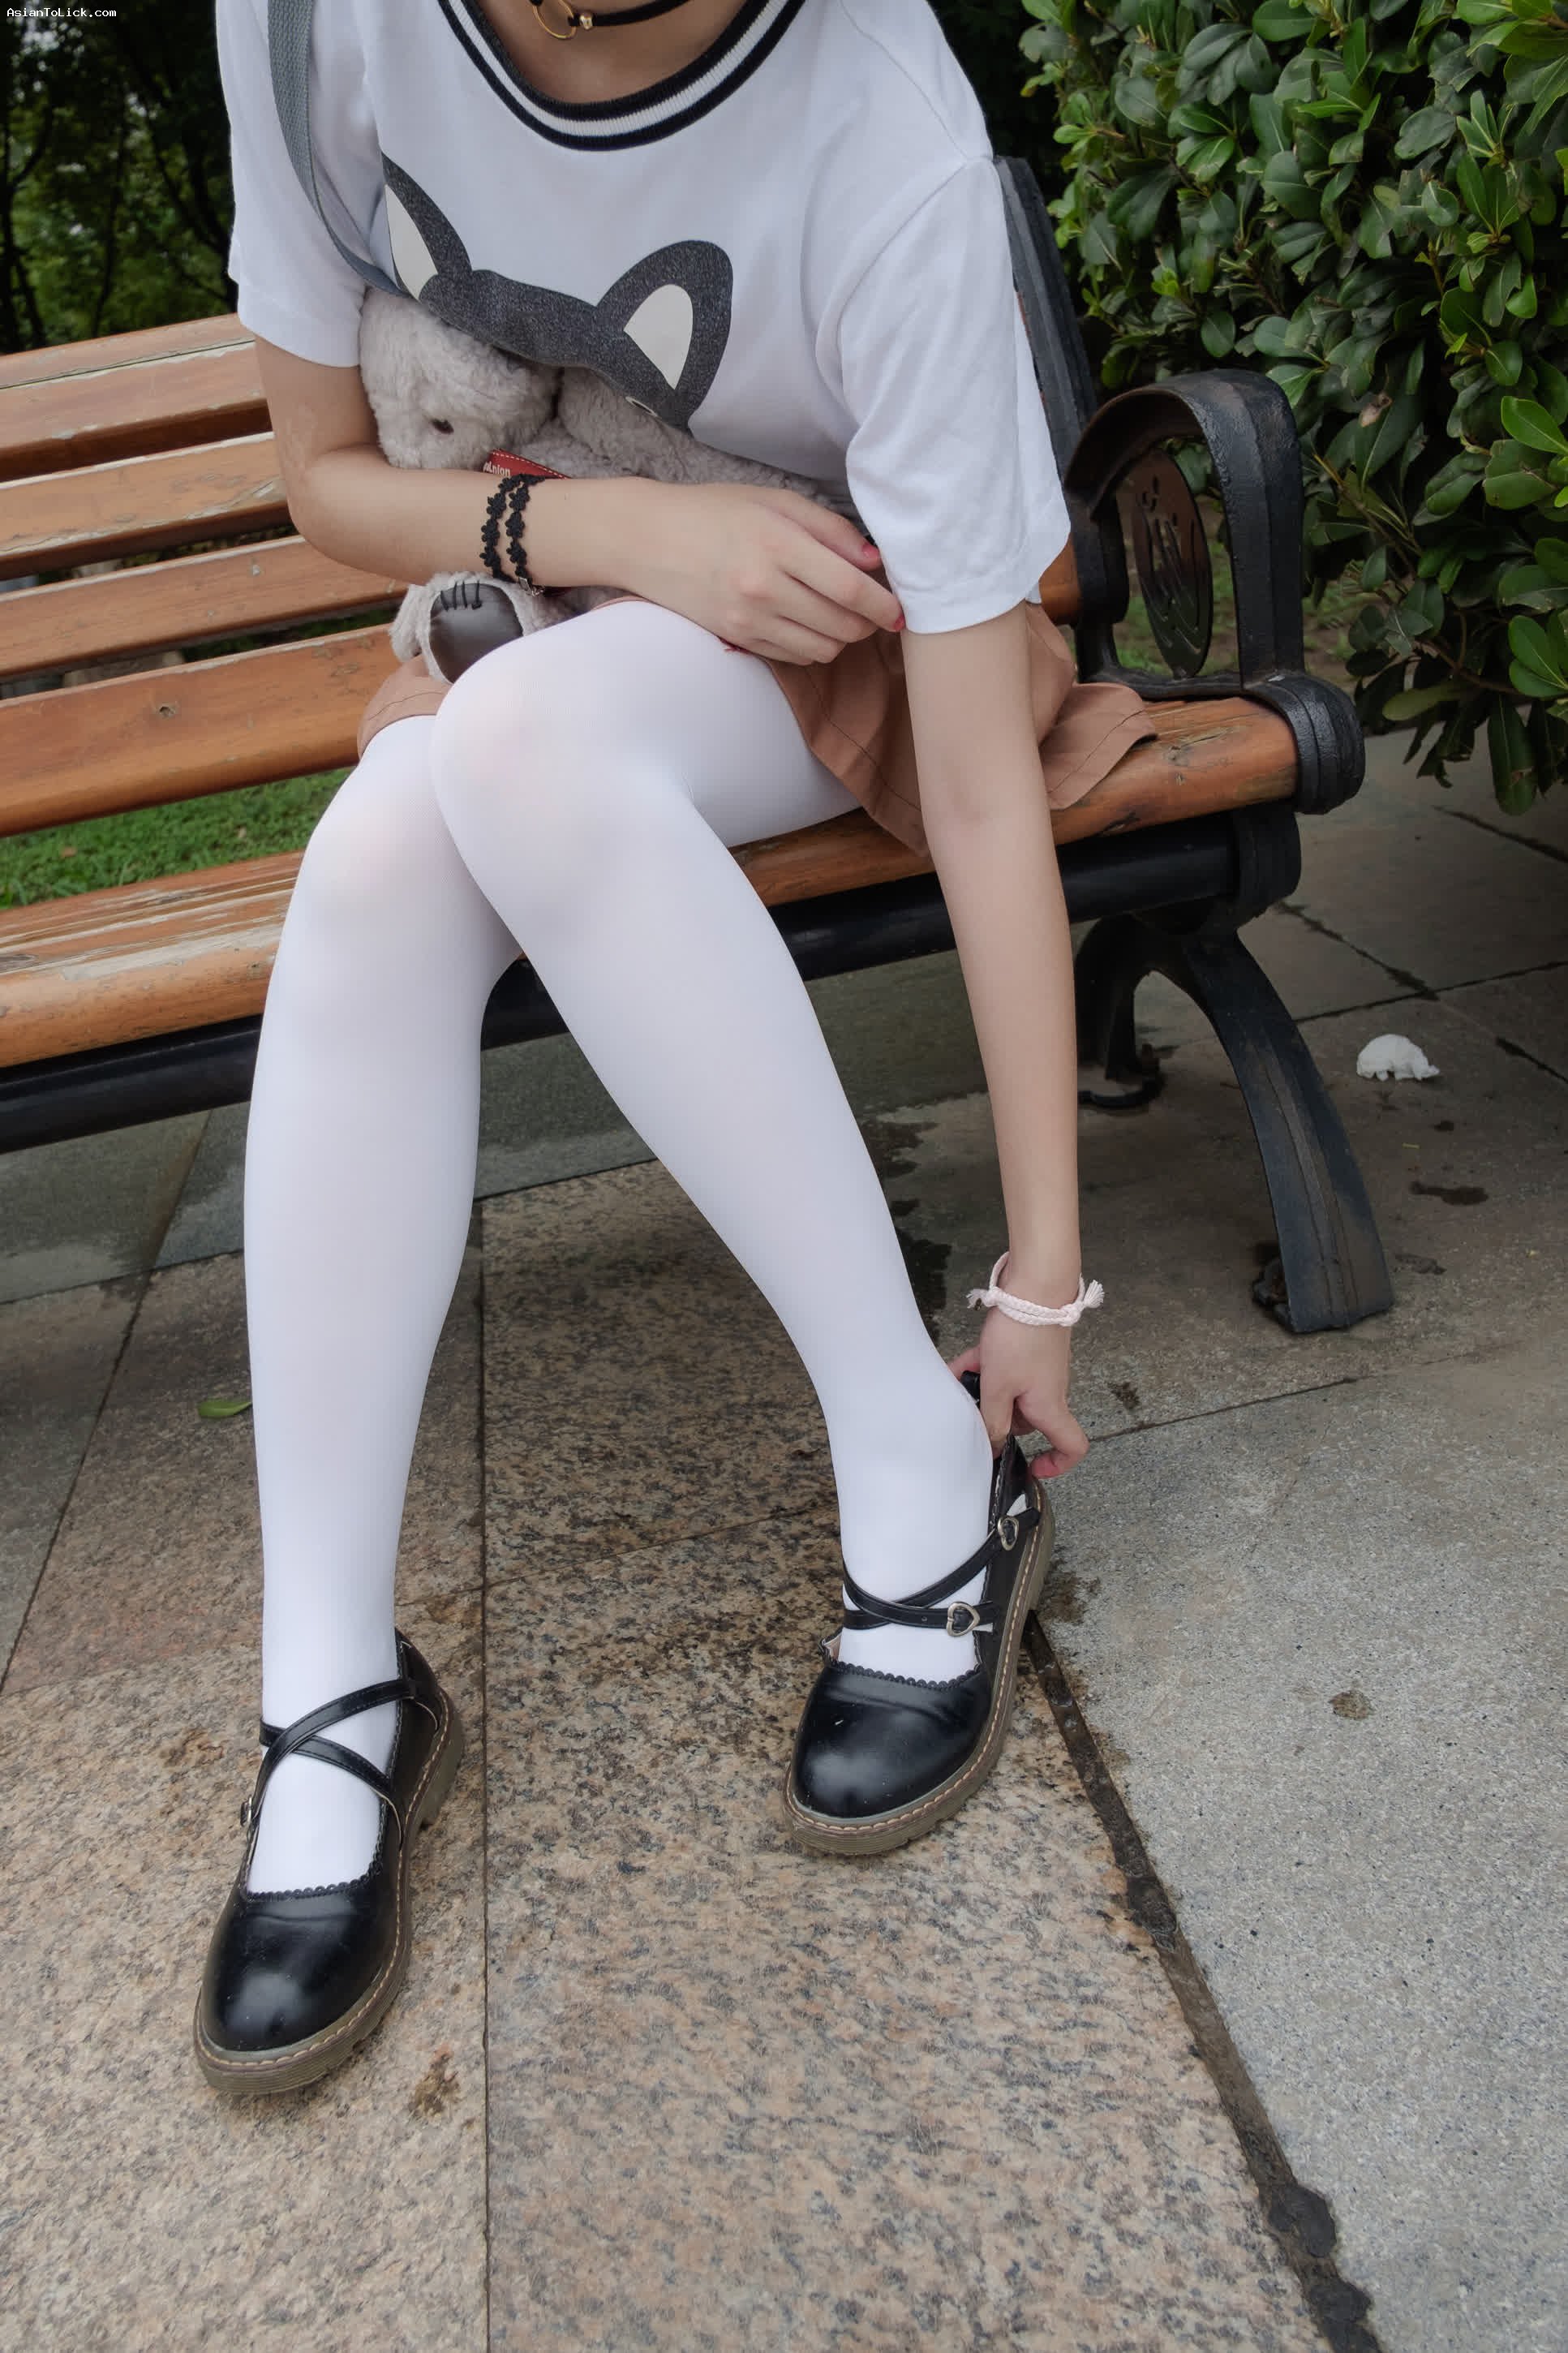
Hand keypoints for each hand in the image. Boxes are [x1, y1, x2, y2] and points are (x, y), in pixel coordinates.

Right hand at [622, 480, 904, 662]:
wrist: (648, 539)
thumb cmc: (715, 512)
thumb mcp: (774, 501)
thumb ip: (829, 529)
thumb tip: (875, 560)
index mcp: (777, 544)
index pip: (851, 589)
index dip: (885, 606)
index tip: (901, 610)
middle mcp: (763, 587)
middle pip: (843, 626)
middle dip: (868, 623)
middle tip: (873, 608)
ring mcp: (748, 619)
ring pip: (823, 649)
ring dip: (841, 637)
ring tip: (838, 614)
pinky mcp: (737, 639)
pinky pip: (795, 657)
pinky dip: (813, 645)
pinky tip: (808, 622)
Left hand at [947, 1310, 1088, 1480]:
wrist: (1036, 1286)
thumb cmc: (1021, 1338)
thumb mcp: (998, 1386)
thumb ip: (992, 1420)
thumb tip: (993, 1448)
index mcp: (1049, 1407)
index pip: (1071, 1446)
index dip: (1057, 1464)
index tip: (1032, 1467)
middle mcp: (1047, 1392)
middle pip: (1025, 1421)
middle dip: (996, 1418)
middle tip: (969, 1411)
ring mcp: (1038, 1371)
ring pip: (1007, 1392)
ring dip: (982, 1389)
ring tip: (958, 1381)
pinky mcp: (1027, 1352)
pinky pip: (1002, 1370)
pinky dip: (982, 1368)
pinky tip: (958, 1364)